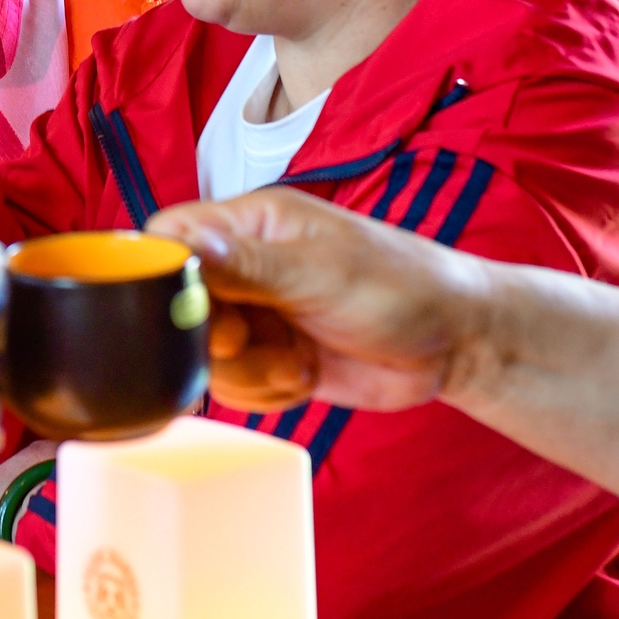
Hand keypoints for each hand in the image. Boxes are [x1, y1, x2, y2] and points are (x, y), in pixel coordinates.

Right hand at [147, 186, 494, 413]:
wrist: (457, 343)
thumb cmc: (402, 286)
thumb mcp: (320, 271)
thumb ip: (245, 265)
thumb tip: (180, 246)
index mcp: (252, 225)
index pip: (171, 237)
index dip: (162, 275)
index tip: (180, 310)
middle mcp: (246, 268)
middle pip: (177, 305)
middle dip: (209, 336)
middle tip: (247, 341)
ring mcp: (259, 315)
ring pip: (204, 355)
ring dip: (247, 372)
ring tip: (294, 361)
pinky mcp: (272, 359)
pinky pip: (235, 386)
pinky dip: (266, 392)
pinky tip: (305, 376)